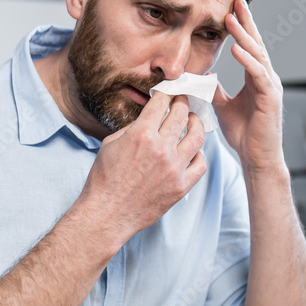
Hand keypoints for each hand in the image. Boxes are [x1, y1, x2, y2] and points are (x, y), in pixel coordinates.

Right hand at [75, 91, 205, 248]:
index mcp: (141, 134)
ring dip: (196, 124)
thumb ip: (133, 128)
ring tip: (193, 121)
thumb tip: (150, 119)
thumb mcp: (111, 144)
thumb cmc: (104, 179)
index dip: (167, 93)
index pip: (161, 103)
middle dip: (183, 103)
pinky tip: (193, 151)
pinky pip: (200, 164)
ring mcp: (174, 168)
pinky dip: (199, 154)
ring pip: (197, 137)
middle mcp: (161, 149)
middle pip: (181, 115)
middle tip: (183, 101)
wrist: (107, 214)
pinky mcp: (181, 186)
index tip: (170, 91)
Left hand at [213, 0, 284, 173]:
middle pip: (255, 44)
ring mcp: (271, 88)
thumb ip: (216, 90)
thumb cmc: (245, 135)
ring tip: (232, 20)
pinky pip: (259, 75)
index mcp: (257, 79)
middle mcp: (267, 79)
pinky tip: (236, 50)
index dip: (240, 27)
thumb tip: (203, 76)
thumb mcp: (224, 107)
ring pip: (257, 55)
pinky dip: (248, 61)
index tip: (230, 8)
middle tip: (235, 1)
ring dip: (244, 36)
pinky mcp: (270, 99)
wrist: (257, 159)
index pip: (248, 47)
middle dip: (245, 22)